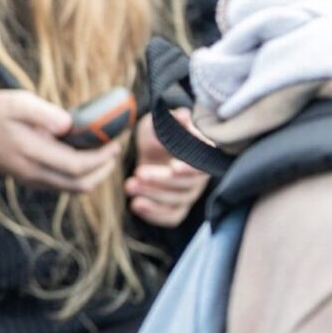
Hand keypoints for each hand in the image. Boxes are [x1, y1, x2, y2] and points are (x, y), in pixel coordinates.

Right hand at [0, 89, 123, 192]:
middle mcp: (34, 173)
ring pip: (73, 188)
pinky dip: (81, 176)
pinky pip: (64, 186)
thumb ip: (42, 112)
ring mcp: (33, 180)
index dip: (101, 157)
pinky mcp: (33, 180)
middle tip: (115, 148)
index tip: (114, 142)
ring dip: (94, 175)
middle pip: (79, 183)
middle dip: (103, 168)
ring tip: (105, 154)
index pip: (75, 165)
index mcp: (31, 153)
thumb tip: (69, 124)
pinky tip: (86, 157)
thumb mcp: (15, 102)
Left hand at [125, 109, 210, 226]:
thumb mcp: (160, 122)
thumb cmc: (158, 133)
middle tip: (138, 173)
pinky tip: (136, 205)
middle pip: (187, 185)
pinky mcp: (176, 208)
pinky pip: (171, 217)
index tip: (172, 167)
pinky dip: (154, 214)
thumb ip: (171, 120)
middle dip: (161, 181)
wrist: (150, 150)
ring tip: (130, 186)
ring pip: (178, 202)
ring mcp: (188, 194)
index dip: (189, 167)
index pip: (202, 164)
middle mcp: (198, 177)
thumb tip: (182, 115)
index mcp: (200, 154)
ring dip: (153, 196)